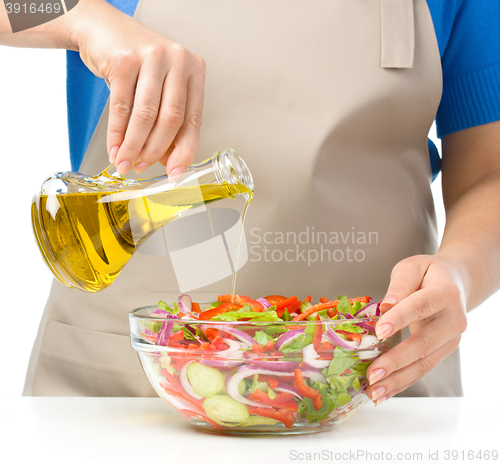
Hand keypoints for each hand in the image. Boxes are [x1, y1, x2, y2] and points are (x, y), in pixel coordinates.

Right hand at [74, 0, 205, 174]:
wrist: (102, 29)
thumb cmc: (137, 62)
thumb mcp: (161, 87)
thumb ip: (168, 120)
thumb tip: (167, 161)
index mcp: (194, 69)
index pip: (193, 119)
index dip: (184, 151)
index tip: (175, 172)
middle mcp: (177, 60)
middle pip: (170, 119)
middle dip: (155, 151)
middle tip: (143, 167)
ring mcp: (151, 57)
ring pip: (145, 116)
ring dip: (134, 146)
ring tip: (126, 163)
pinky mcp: (124, 60)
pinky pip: (121, 108)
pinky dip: (117, 134)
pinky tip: (115, 148)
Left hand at [365, 254, 467, 404]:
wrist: (456, 283)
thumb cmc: (429, 274)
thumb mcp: (412, 268)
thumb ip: (399, 285)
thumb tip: (386, 305)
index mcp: (444, 293)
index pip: (419, 307)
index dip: (399, 319)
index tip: (379, 331)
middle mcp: (452, 320)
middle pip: (423, 343)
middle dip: (396, 361)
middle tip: (372, 373)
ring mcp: (450, 339)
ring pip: (423, 363)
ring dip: (397, 380)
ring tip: (374, 391)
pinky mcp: (443, 352)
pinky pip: (422, 369)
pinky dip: (402, 383)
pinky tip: (384, 392)